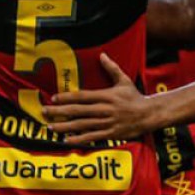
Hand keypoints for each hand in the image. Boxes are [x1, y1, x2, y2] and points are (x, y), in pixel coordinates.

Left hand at [43, 56, 157, 144]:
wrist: (149, 114)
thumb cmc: (135, 97)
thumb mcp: (124, 80)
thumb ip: (111, 68)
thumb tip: (102, 55)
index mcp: (106, 96)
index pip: (82, 96)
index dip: (67, 98)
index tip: (53, 98)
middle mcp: (104, 109)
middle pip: (77, 111)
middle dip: (59, 112)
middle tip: (44, 112)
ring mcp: (107, 123)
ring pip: (82, 125)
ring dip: (65, 126)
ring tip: (50, 127)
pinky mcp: (110, 134)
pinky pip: (92, 137)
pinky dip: (79, 139)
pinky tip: (66, 140)